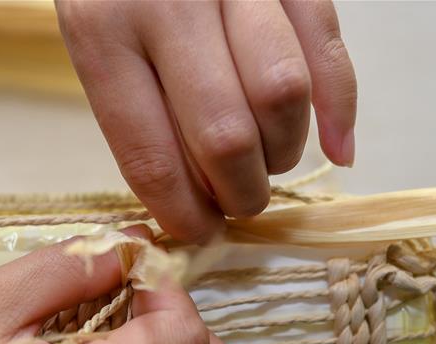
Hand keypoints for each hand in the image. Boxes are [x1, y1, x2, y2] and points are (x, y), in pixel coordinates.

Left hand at [56, 0, 356, 242]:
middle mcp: (166, 0)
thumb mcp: (93, 33)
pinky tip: (341, 151)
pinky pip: (327, 45)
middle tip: (241, 201)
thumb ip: (137, 109)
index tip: (201, 230)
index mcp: (101, 29)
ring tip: (269, 160)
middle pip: (225, 136)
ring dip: (285, 152)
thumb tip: (197, 199)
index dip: (185, 214)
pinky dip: (342, 109)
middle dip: (242, 193)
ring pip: (282, 95)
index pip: (152, 156)